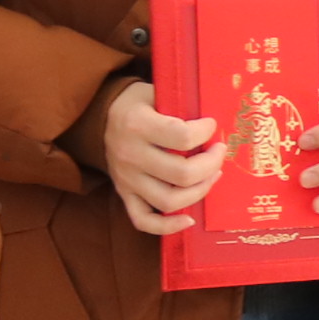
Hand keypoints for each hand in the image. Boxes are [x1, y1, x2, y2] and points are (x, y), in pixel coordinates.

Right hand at [101, 80, 223, 235]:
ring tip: (212, 175)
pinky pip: (144, 221)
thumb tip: (218, 122)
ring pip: (170, 201)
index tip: (212, 126)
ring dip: (200, 191)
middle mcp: (130, 155)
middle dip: (211, 164)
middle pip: (182, 174)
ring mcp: (126, 179)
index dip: (205, 132)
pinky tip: (189, 219)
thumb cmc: (138, 104)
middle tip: (219, 152)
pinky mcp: (124, 195)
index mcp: (137, 124)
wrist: (99, 116)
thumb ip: (181, 106)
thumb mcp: (156, 92)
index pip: (182, 137)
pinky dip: (168, 226)